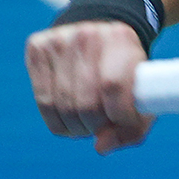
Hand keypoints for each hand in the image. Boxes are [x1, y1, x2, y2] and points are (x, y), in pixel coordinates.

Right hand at [25, 21, 153, 153]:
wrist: (99, 31)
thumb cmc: (125, 70)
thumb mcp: (141, 90)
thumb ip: (133, 127)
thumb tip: (100, 147)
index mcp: (120, 38)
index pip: (114, 87)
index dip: (119, 117)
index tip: (124, 124)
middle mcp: (87, 35)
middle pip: (86, 102)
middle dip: (96, 125)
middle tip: (103, 124)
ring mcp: (58, 39)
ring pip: (62, 106)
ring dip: (77, 127)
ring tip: (88, 122)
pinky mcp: (37, 47)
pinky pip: (43, 102)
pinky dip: (58, 121)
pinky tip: (69, 117)